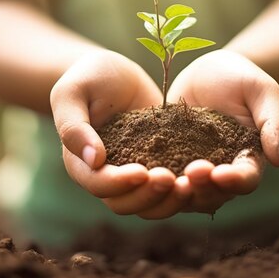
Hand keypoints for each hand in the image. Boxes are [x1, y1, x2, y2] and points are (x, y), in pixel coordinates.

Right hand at [51, 50, 191, 216]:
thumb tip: (92, 159)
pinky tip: (205, 176)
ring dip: (170, 201)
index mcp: (81, 164)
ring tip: (191, 184)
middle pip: (125, 203)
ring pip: (151, 204)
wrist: (116, 72)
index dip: (118, 183)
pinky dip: (187, 189)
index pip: (98, 184)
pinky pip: (172, 188)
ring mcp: (135, 174)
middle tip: (171, 179)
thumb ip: (73, 124)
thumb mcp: (73, 92)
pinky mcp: (160, 165)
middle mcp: (108, 176)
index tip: (141, 172)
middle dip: (148, 196)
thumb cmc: (88, 77)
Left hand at [167, 49, 278, 212]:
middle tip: (191, 172)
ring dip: (177, 191)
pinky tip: (142, 170)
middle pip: (215, 194)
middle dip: (203, 187)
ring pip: (187, 194)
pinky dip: (153, 180)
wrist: (206, 70)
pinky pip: (161, 179)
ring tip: (166, 177)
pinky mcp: (168, 161)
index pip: (247, 179)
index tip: (221, 173)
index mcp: (249, 158)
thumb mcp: (261, 90)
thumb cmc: (240, 77)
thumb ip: (274, 120)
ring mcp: (193, 168)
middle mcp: (222, 171)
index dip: (235, 180)